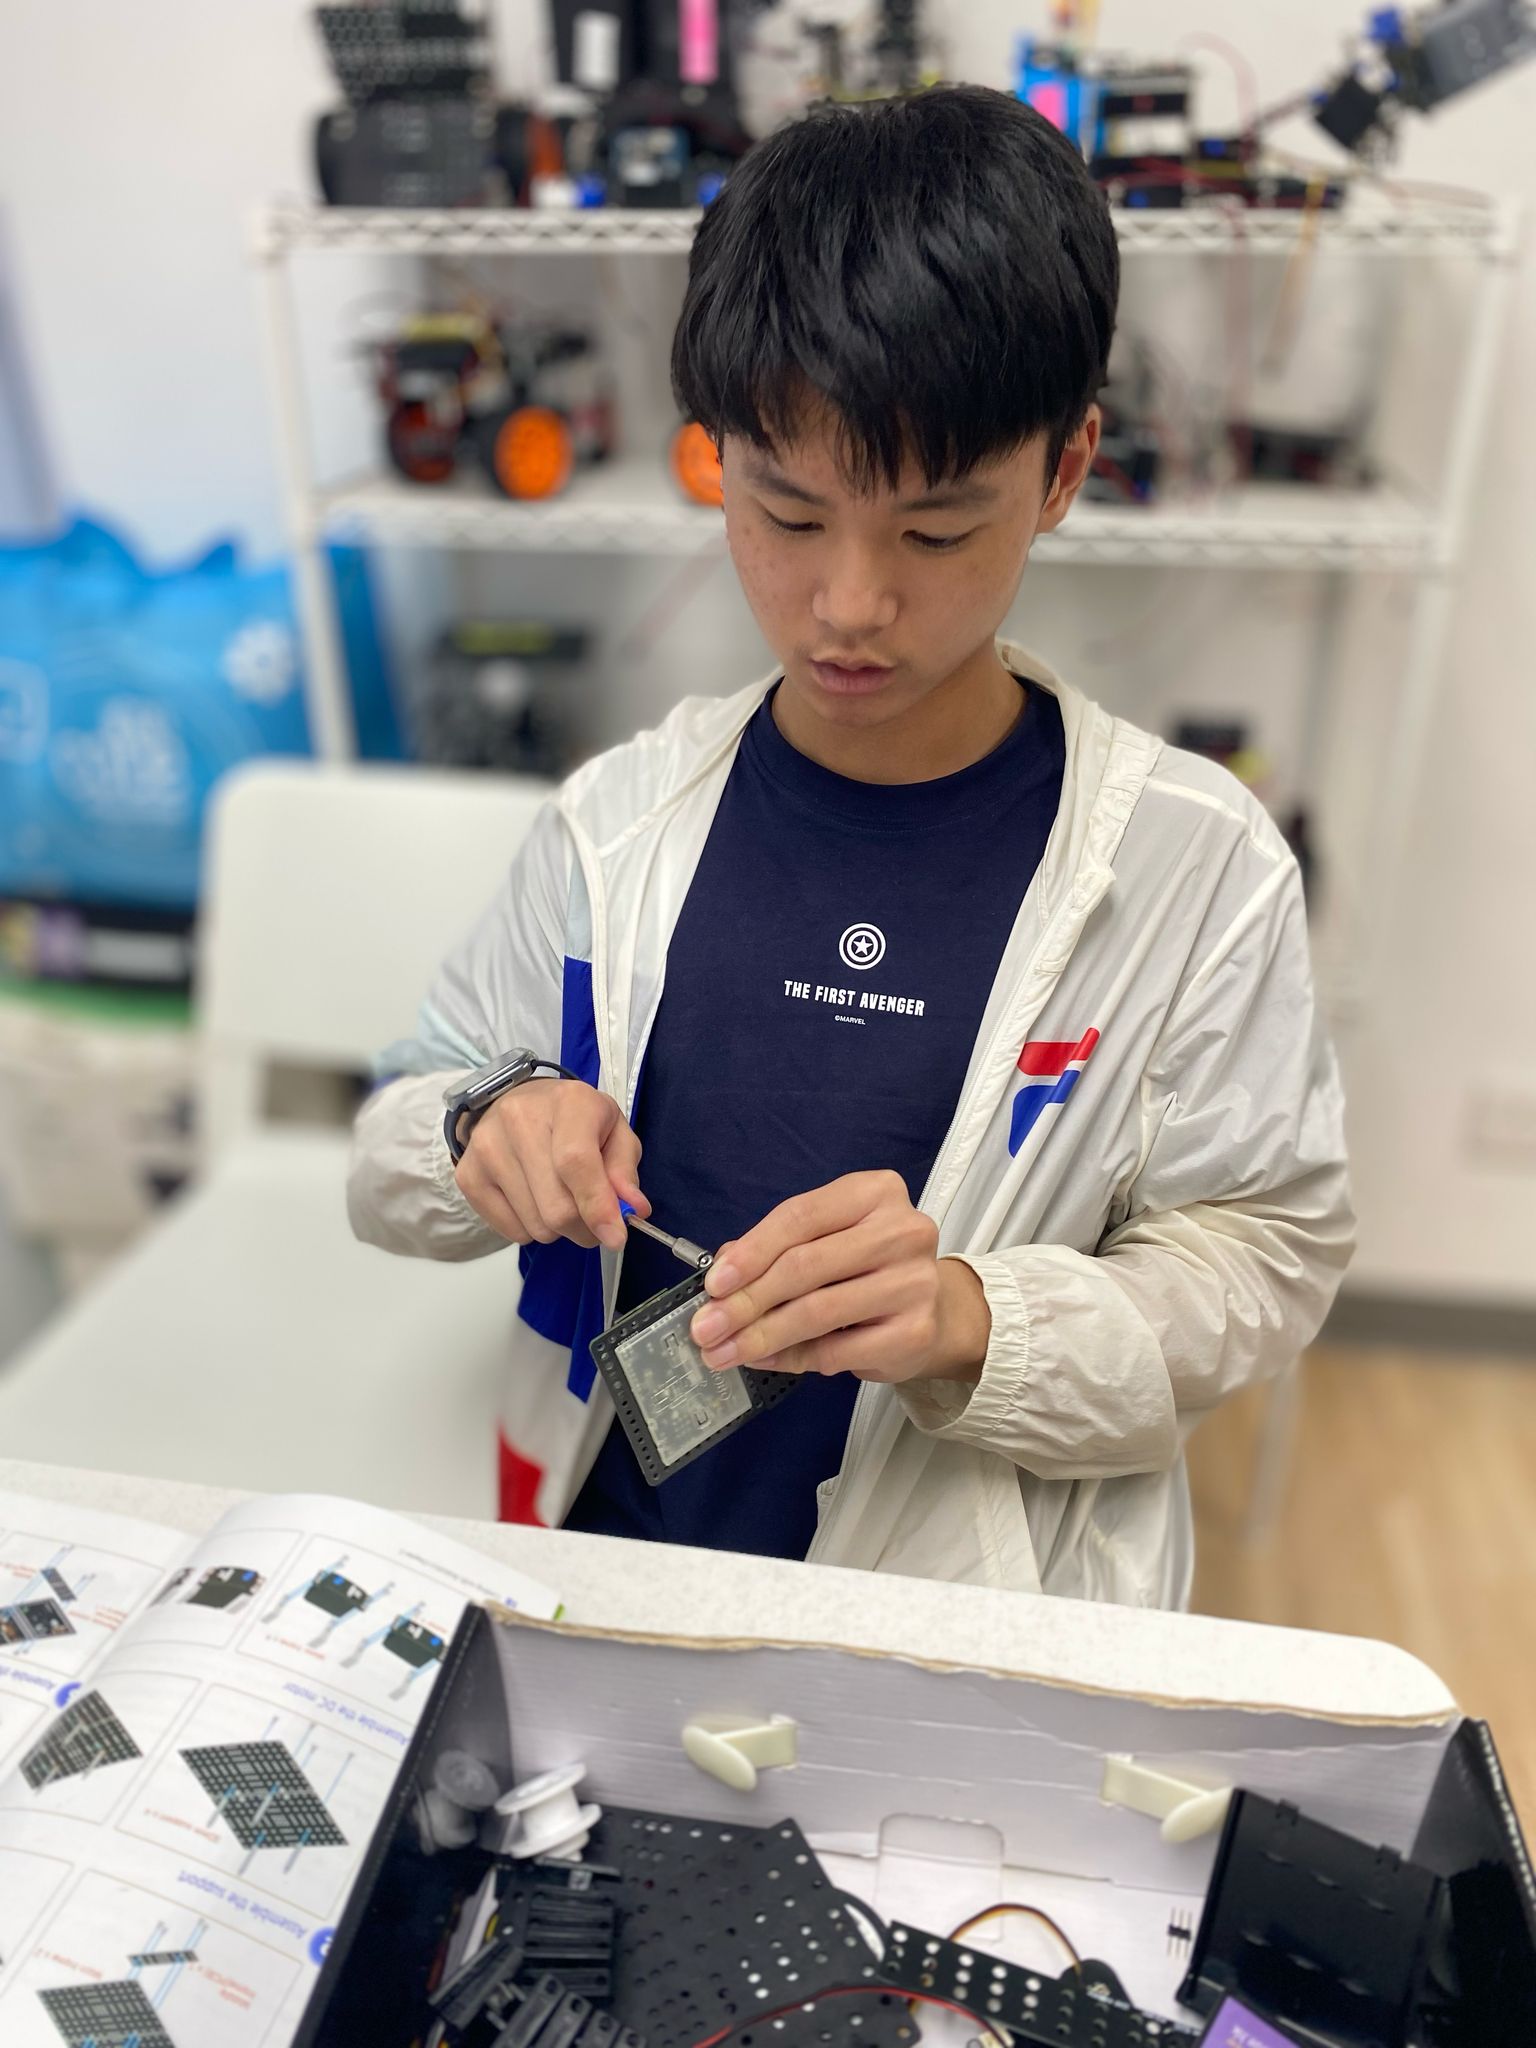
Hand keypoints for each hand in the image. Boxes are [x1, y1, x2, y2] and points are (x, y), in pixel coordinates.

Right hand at [455, 1079, 647, 1251]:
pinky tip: (533, 1199)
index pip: (576, 1162)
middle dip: (584, 1228)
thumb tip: (632, 1209)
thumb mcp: (614, 1132)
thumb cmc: (574, 1119)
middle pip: (556, 1207)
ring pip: (536, 1225)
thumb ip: (625, 1170)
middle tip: (592, 1219)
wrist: (518, 1103)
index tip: (615, 1237)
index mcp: (567, 1102)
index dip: (597, 1206)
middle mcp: (519, 1120)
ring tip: (561, 1199)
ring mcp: (487, 1148)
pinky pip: (511, 1231)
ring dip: (558, 1229)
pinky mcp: (468, 1175)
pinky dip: (531, 1228)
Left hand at [687, 1170, 990, 1384]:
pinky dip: (793, 1358)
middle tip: (706, 1329)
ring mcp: (914, 1281)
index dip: (751, 1251)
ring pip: (817, 1311)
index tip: (713, 1285)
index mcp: (875, 1192)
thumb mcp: (825, 1240)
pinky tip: (767, 1360)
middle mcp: (902, 1230)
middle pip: (805, 1265)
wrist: (935, 1308)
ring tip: (725, 1352)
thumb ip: (777, 1249)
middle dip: (746, 1301)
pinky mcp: (915, 1330)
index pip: (800, 1216)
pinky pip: (837, 1350)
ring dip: (761, 1336)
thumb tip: (722, 1280)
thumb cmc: (868, 1266)